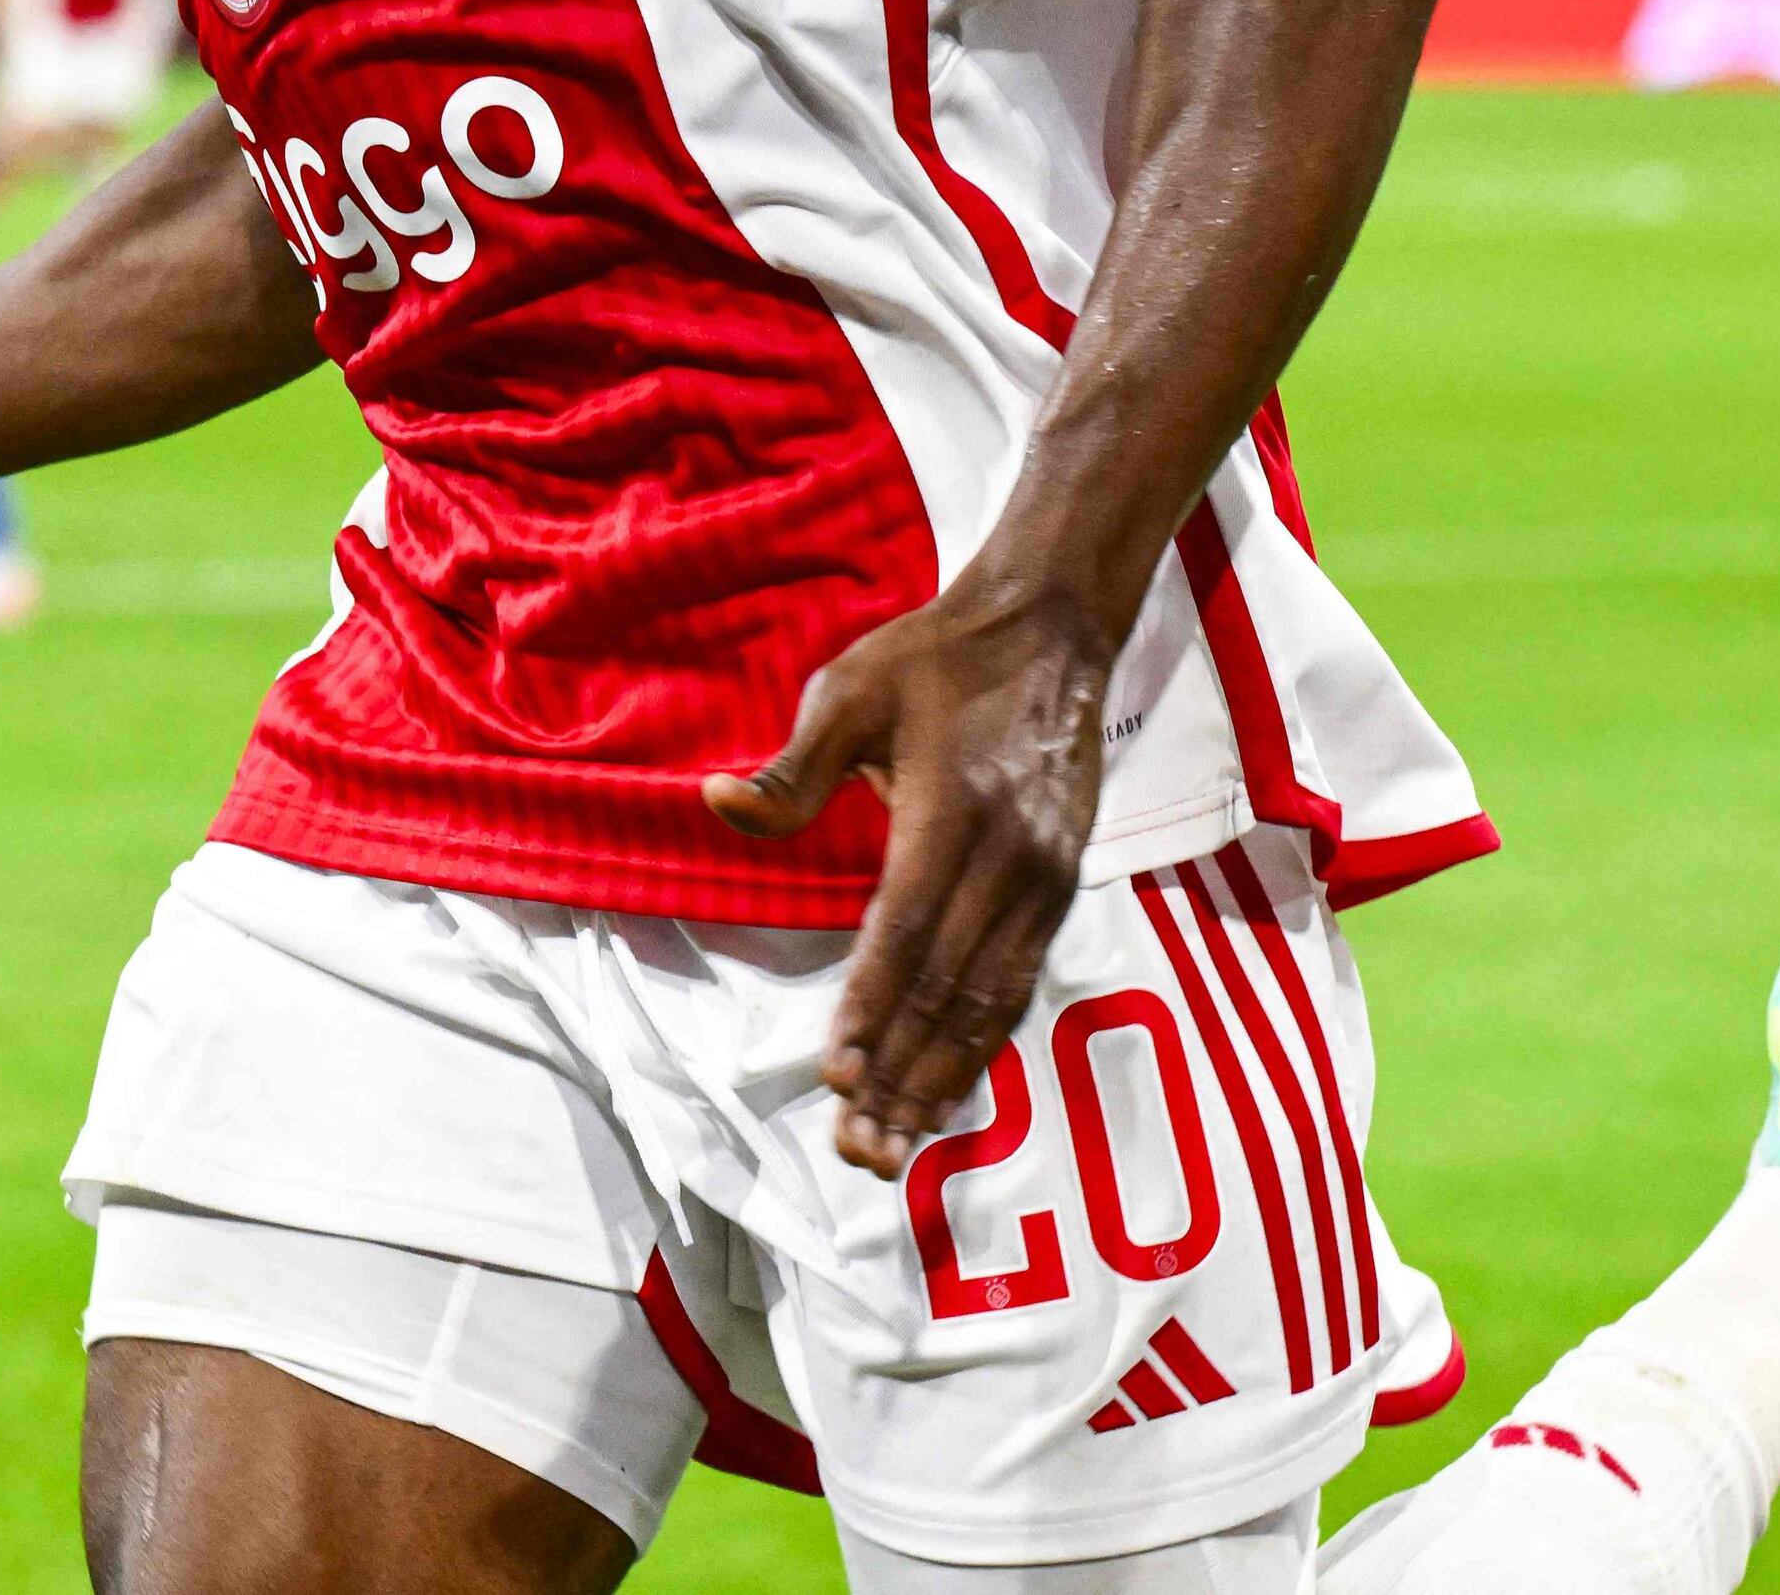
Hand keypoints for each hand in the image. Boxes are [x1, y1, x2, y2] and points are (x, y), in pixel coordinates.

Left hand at [704, 588, 1115, 1177]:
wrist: (1050, 629)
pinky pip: (1018, 981)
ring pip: (990, 1000)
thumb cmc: (935, 659)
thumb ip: (792, 767)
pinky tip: (950, 1087)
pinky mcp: (1062, 886)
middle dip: (902, 1074)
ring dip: (943, 1078)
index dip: (871, 1009)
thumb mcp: (851, 691)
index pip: (905, 933)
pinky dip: (982, 1043)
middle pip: (948, 988)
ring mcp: (1044, 880)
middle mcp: (1008, 862)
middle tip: (862, 1149)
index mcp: (951, 815)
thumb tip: (717, 805)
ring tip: (900, 1144)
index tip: (837, 1075)